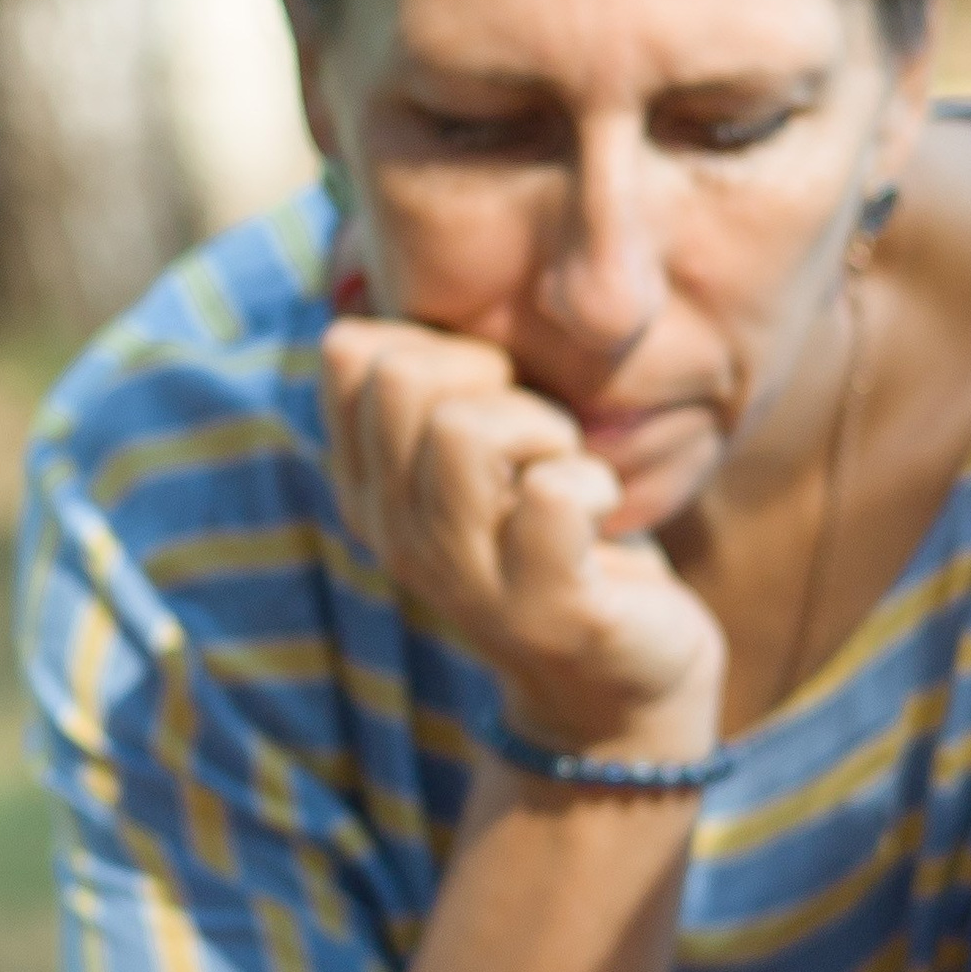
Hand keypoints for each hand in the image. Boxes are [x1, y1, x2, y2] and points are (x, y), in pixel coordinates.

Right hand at [318, 316, 722, 757]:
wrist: (619, 676)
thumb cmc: (557, 532)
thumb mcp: (480, 447)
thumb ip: (434, 380)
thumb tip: (372, 295)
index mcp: (368, 486)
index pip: (351, 353)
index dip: (437, 344)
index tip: (490, 398)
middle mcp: (394, 534)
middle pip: (397, 380)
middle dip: (490, 379)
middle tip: (539, 439)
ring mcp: (461, 580)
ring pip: (463, 430)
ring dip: (542, 430)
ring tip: (566, 472)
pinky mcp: (542, 610)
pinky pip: (553, 495)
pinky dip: (594, 484)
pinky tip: (600, 515)